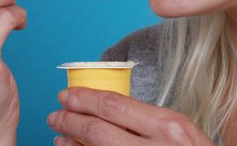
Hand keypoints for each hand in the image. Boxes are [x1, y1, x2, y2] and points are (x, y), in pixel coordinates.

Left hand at [48, 87, 214, 145]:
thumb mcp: (180, 130)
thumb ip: (149, 121)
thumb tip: (111, 110)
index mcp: (167, 126)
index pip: (115, 105)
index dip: (85, 98)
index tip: (68, 94)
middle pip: (98, 129)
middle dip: (71, 120)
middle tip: (56, 114)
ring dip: (71, 142)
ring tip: (59, 133)